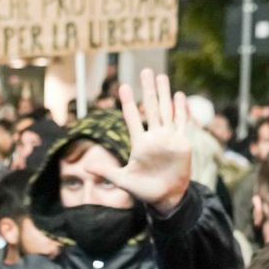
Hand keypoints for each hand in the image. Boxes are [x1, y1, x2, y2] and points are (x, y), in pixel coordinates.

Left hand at [102, 67, 192, 214]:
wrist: (165, 198)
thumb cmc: (144, 190)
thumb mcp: (123, 180)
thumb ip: (107, 172)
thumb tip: (86, 168)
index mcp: (139, 144)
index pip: (132, 118)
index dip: (128, 103)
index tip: (124, 87)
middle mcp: (154, 137)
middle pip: (151, 108)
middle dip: (149, 90)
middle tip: (146, 70)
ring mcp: (168, 138)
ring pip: (166, 111)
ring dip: (164, 94)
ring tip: (162, 76)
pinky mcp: (181, 143)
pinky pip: (181, 123)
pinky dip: (181, 110)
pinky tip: (179, 96)